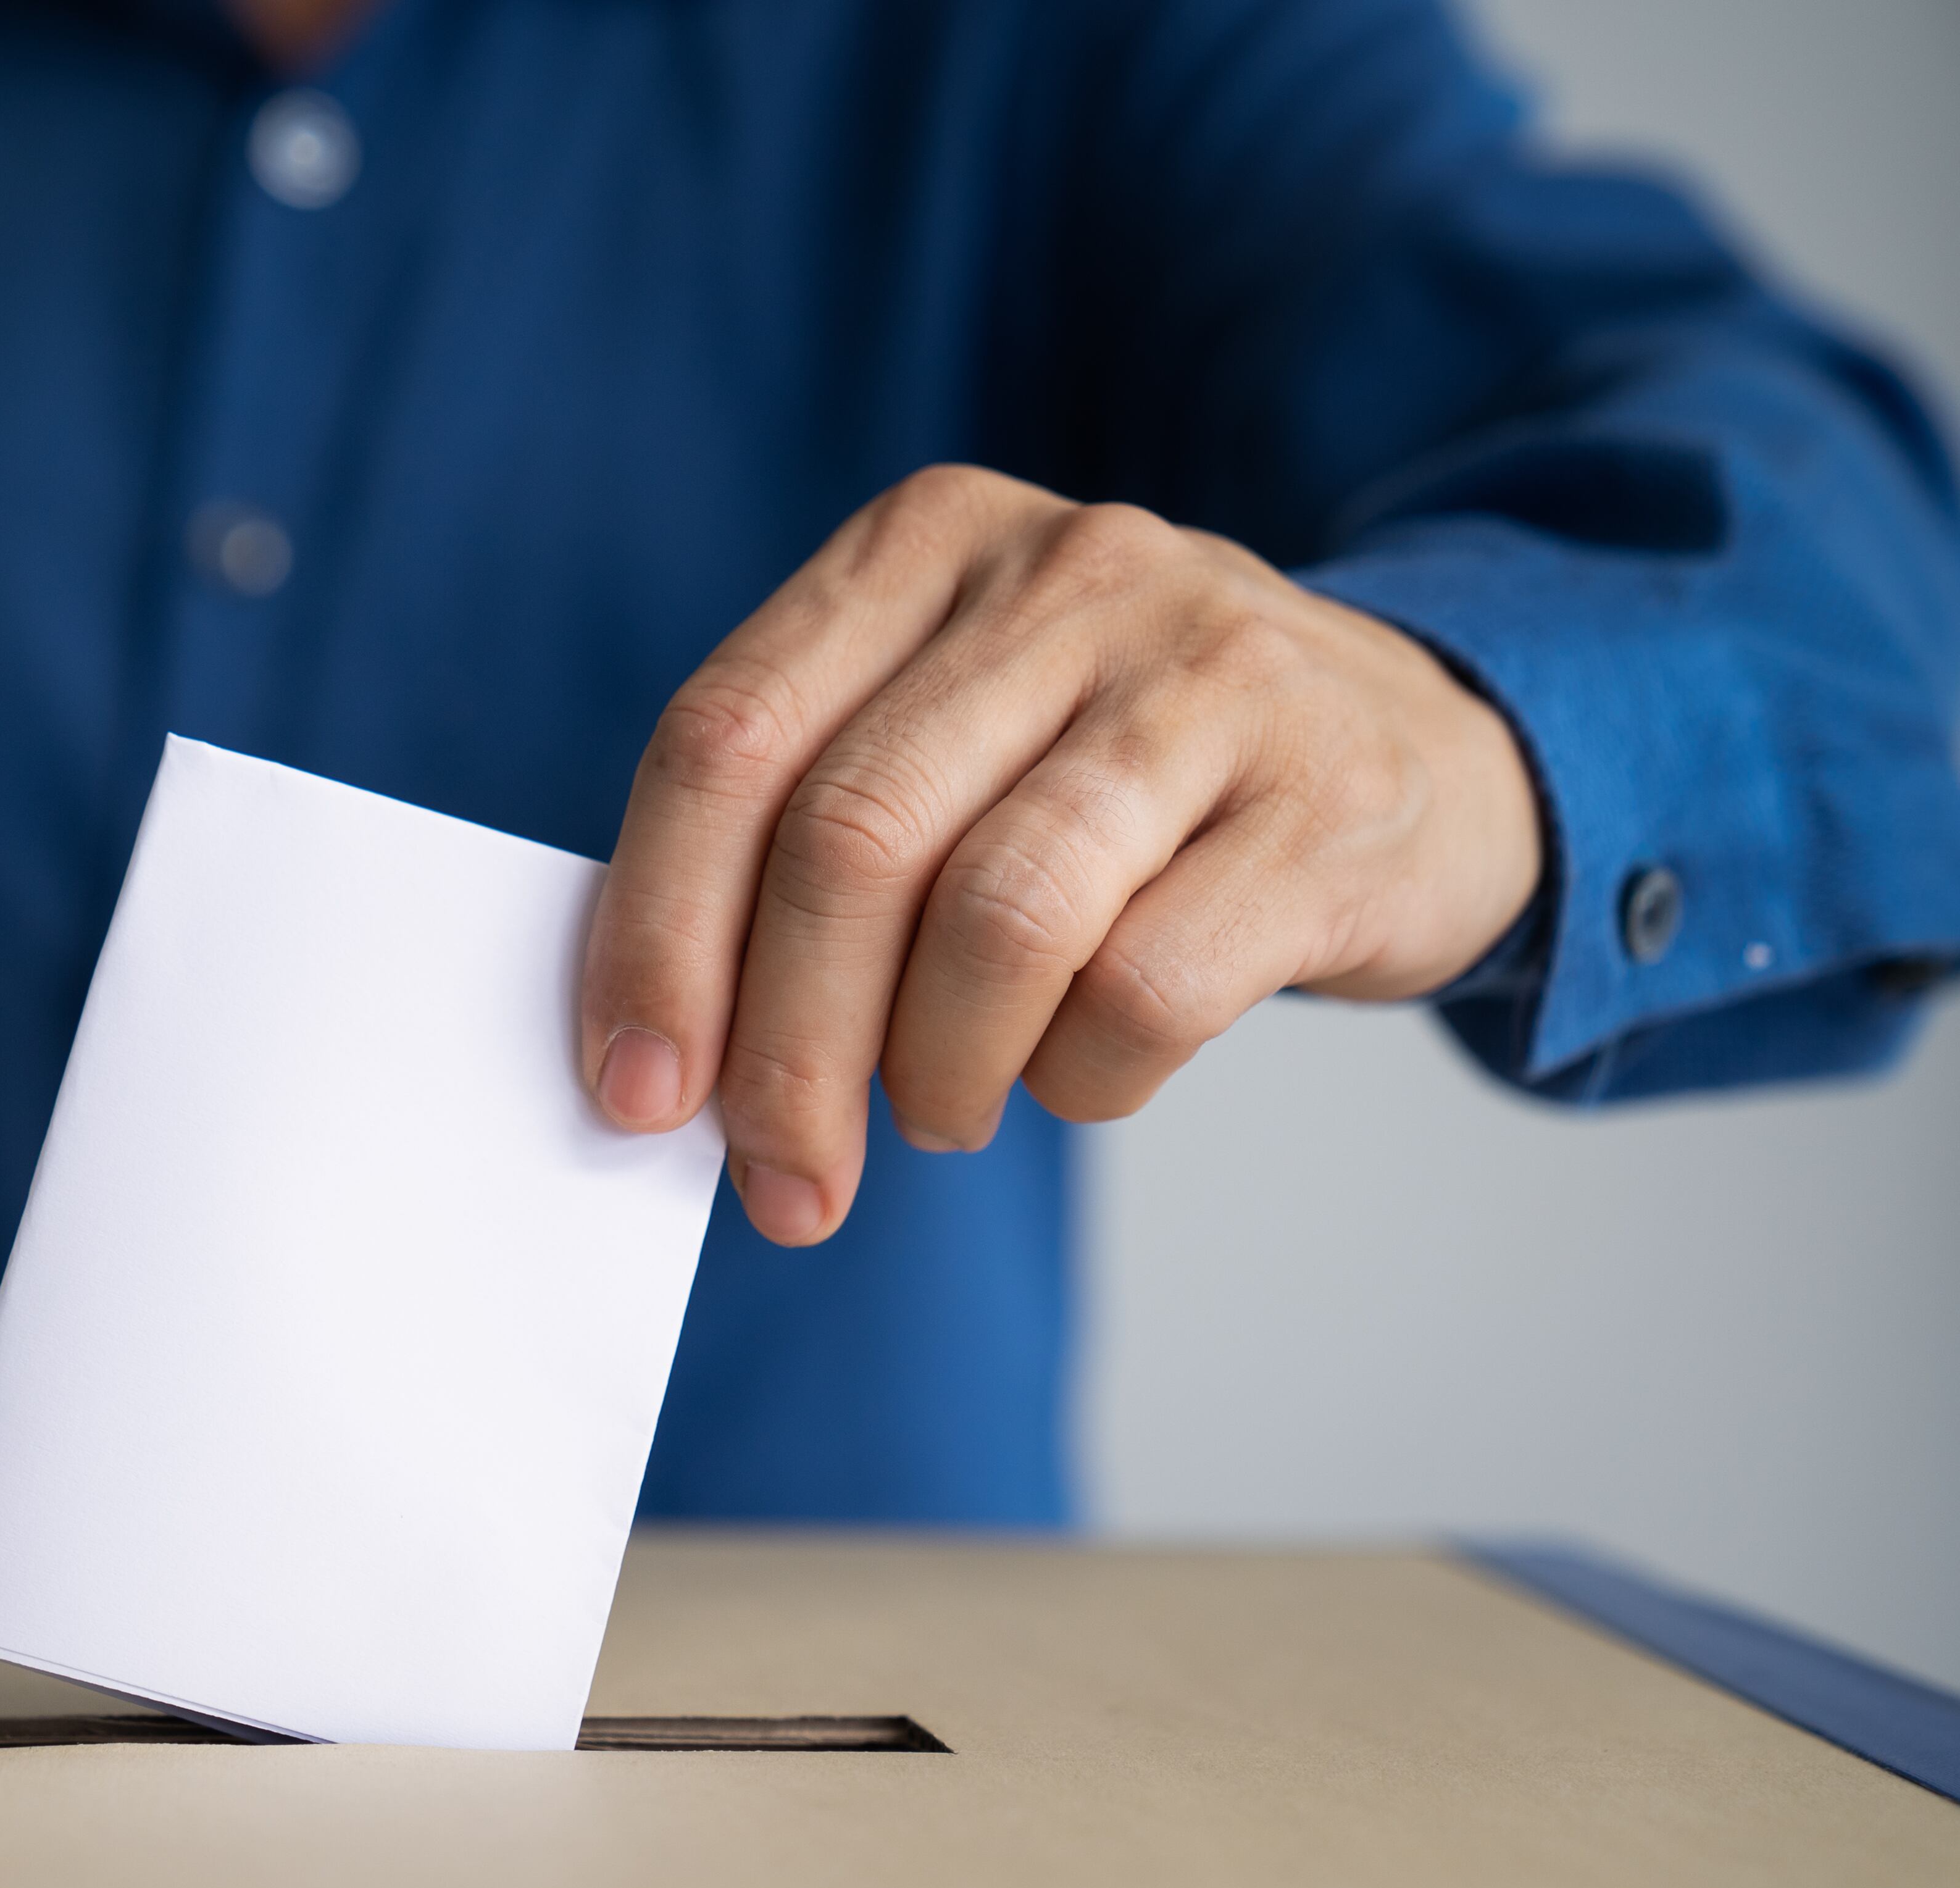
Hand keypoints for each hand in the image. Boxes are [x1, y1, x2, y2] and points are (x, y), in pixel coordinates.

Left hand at [578, 465, 1541, 1245]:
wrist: (1423, 747)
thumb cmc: (1125, 777)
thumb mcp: (953, 733)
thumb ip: (806, 837)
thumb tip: (663, 1052)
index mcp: (924, 542)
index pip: (725, 740)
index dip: (655, 933)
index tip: (634, 1090)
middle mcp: (1063, 573)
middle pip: (848, 839)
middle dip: (785, 1049)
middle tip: (781, 1176)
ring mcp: (1208, 671)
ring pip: (997, 919)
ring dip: (933, 1071)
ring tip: (940, 1114)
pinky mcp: (1323, 801)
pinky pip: (1143, 989)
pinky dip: (1081, 1076)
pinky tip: (1078, 1070)